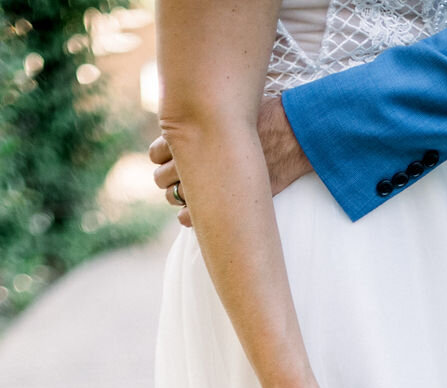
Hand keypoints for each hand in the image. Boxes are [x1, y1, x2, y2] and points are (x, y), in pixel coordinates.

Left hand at [148, 99, 310, 223]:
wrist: (289, 136)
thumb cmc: (262, 119)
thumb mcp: (228, 112)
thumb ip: (206, 121)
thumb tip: (194, 120)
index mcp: (190, 134)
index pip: (157, 151)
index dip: (159, 156)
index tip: (166, 158)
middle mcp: (194, 159)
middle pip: (162, 176)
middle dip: (166, 178)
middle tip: (174, 179)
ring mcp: (206, 183)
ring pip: (172, 197)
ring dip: (174, 197)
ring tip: (183, 197)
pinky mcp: (222, 202)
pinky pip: (189, 217)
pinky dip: (186, 217)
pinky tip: (187, 216)